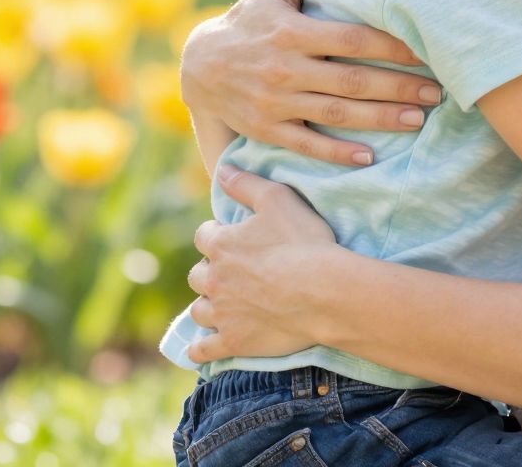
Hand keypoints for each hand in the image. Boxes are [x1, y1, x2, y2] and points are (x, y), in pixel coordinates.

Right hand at [180, 0, 439, 165]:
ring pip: (336, 114)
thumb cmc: (248, 21)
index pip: (351, 40)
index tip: (426, 50)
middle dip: (398, 87)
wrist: (198, 66)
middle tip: (436, 92)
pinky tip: (369, 157)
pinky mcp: (268, 129)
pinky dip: (337, 153)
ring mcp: (276, 103)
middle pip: (351, 81)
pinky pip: (307, 145)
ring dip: (379, 119)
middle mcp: (285, 69)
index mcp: (292, 32)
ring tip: (417, 119)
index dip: (391, 46)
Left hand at [183, 165, 344, 361]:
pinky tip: (201, 348)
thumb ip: (246, 184)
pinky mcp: (233, 341)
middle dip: (211, 272)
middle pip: (198, 275)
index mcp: (220, 245)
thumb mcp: (278, 199)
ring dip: (208, 306)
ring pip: (199, 310)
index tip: (234, 239)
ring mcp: (222, 314)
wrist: (324, 292)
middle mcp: (213, 279)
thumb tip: (222, 171)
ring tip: (224, 305)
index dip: (218, 236)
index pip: (204, 236)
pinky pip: (203, 349)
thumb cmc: (304, 243)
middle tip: (234, 273)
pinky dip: (200, 349)